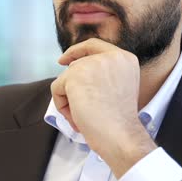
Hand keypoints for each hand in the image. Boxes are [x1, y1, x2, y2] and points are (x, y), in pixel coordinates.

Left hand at [50, 38, 156, 177]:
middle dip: (73, 89)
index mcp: (124, 59)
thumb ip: (103, 75)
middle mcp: (110, 56)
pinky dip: (62, 105)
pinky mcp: (75, 75)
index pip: (94, 45)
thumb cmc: (119, 122)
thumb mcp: (119, 88)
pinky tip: (77, 116)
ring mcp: (92, 64)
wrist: (120, 135)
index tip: (63, 60)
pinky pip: (57, 88)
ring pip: (66, 79)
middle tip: (82, 110)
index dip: (76, 51)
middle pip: (76, 66)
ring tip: (84, 116)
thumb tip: (73, 71)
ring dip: (69, 100)